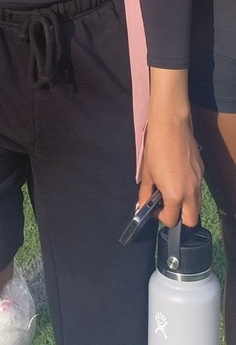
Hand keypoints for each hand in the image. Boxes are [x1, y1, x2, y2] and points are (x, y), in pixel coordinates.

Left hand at [138, 70, 203, 227]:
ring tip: (171, 190)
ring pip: (197, 205)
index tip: (154, 208)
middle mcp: (191, 192)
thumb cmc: (156, 146)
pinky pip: (198, 189)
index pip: (171, 220)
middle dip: (179, 218)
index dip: (160, 217)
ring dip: (186, 205)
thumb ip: (145, 193)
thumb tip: (142, 206)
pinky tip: (178, 176)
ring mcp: (198, 181)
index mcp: (175, 194)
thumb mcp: (147, 173)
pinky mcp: (201, 170)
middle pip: (191, 220)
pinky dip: (189, 190)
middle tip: (166, 205)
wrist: (171, 123)